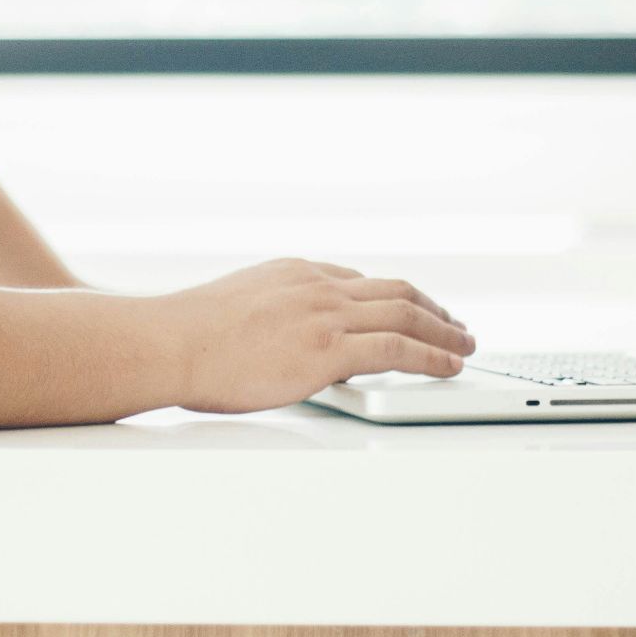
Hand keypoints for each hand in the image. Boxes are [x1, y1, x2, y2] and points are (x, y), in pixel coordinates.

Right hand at [153, 257, 474, 414]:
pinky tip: (449, 364)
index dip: (391, 297)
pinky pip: (398, 348)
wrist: (170, 342)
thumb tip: (276, 341)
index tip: (406, 308)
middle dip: (430, 307)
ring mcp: (325, 314)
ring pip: (406, 313)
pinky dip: (432, 355)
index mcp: (294, 272)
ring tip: (465, 344)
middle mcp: (317, 285)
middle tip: (453, 323)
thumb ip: (269, 314)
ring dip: (444, 330)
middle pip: (394, 289)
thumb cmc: (186, 336)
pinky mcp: (328, 349)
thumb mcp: (235, 306)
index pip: (358, 281)